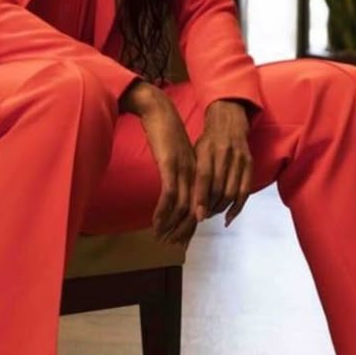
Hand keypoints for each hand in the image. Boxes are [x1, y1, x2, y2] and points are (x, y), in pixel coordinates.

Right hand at [133, 90, 198, 245]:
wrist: (158, 110)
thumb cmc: (164, 131)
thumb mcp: (176, 154)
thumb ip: (179, 171)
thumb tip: (174, 189)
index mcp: (197, 170)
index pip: (199, 204)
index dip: (191, 224)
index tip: (183, 240)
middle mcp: (194, 172)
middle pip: (193, 209)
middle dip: (183, 230)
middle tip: (173, 245)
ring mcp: (183, 169)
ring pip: (182, 205)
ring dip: (171, 225)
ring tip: (161, 237)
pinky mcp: (170, 165)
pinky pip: (169, 194)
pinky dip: (162, 211)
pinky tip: (156, 223)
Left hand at [192, 100, 252, 227]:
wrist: (229, 122)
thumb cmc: (208, 141)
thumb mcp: (196, 151)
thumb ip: (194, 173)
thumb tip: (187, 201)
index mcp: (207, 150)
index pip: (204, 178)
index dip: (201, 198)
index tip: (198, 216)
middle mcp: (224, 154)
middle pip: (219, 188)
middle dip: (210, 207)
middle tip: (203, 216)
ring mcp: (239, 160)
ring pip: (232, 192)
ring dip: (221, 208)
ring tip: (212, 214)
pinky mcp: (250, 165)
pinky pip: (245, 192)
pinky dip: (237, 208)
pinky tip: (228, 218)